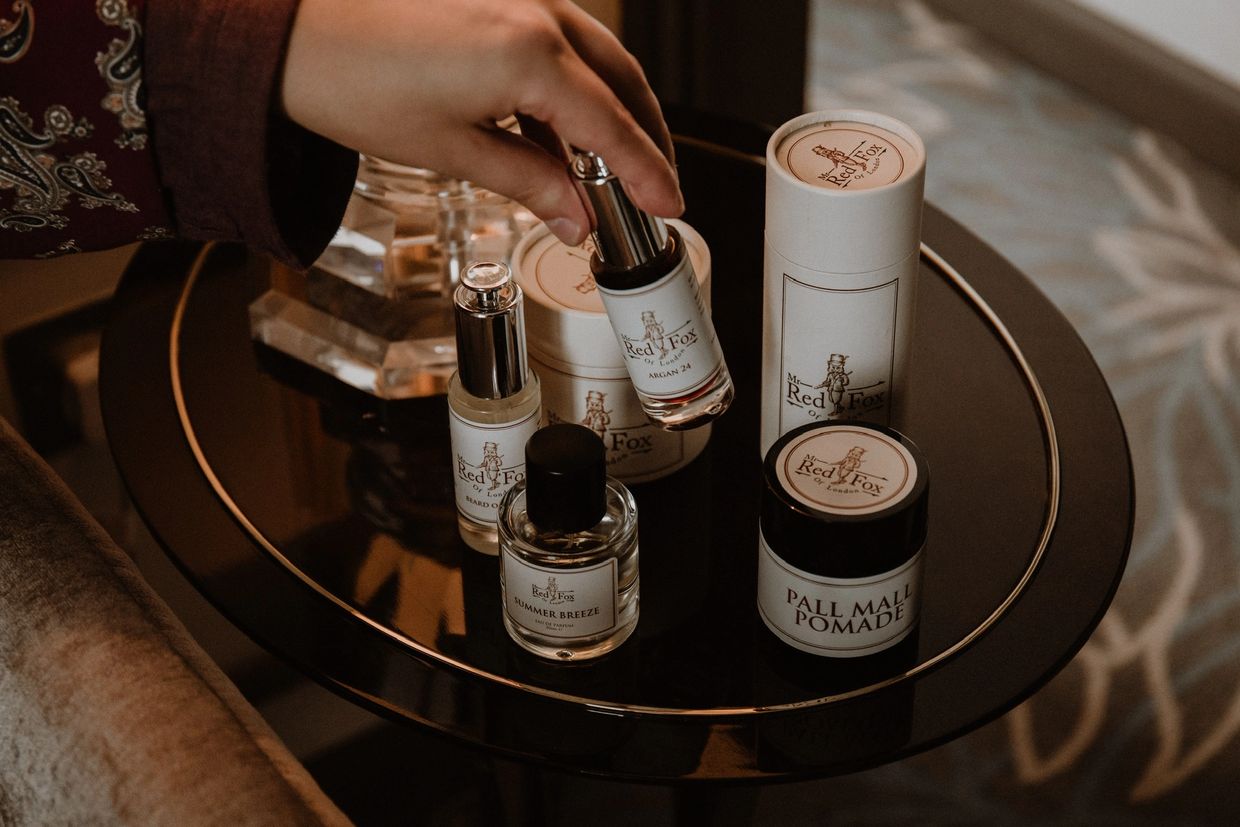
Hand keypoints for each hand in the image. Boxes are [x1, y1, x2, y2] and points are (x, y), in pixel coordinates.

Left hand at [281, 0, 682, 244]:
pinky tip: (564, 133)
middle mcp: (536, 15)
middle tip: (655, 188)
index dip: (647, 173)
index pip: (612, 126)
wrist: (289, 33)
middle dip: (646, 139)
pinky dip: (574, 91)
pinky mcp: (497, 0)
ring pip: (595, 60)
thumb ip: (529, 183)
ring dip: (613, 113)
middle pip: (622, 82)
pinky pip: (560, 45)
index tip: (669, 205)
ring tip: (614, 169)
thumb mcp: (451, 151)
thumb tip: (575, 216)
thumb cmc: (353, 80)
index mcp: (529, 55)